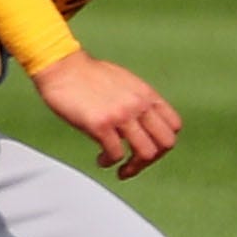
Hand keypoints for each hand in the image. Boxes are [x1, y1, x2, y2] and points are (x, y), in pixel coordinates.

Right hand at [28, 51, 180, 179]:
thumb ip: (137, 100)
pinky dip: (110, 162)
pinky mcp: (101, 125)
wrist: (62, 67)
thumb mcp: (124, 82)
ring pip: (146, 153)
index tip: (150, 148)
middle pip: (165, 143)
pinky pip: (116, 154)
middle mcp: (138, 104)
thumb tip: (140, 121)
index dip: (164, 142)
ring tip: (120, 169)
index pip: (174, 125)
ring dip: (134, 167)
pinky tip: (101, 160)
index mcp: (145, 94)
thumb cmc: (86, 74)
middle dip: (152, 159)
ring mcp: (121, 115)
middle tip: (136, 164)